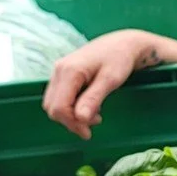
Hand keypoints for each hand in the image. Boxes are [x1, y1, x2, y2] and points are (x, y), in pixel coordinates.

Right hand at [42, 30, 157, 139]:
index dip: (72, 123)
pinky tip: (88, 106)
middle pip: (52, 108)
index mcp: (69, 70)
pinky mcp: (63, 73)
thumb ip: (93, 99)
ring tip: (94, 115)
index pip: (59, 107)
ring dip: (70, 115)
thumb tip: (80, 119)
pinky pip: (59, 97)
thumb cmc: (119, 59)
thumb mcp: (110, 80)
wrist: (123, 43)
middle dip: (70, 121)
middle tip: (94, 124)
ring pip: (53, 103)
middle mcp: (59, 70)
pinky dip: (70, 107)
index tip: (89, 132)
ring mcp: (59, 71)